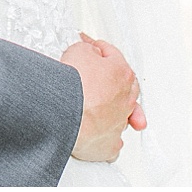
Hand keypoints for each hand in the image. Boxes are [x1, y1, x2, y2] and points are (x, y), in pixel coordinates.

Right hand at [63, 33, 144, 162]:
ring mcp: (119, 123)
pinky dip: (108, 138)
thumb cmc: (74, 85)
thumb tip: (89, 52)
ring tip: (106, 108)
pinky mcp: (109, 143)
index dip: (97, 49)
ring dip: (115, 110)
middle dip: (114, 80)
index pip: (112, 56)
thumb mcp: (79, 51)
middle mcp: (125, 99)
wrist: (66, 113)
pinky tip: (103, 133)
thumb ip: (88, 49)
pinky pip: (113, 142)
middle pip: (125, 87)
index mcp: (122, 74)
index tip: (89, 48)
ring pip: (123, 116)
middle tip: (104, 76)